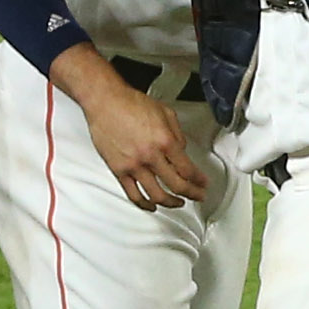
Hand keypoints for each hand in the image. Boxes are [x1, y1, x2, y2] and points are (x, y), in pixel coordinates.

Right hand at [74, 67, 208, 210]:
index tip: (203, 183)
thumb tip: (182, 152)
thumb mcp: (165, 113)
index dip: (199, 180)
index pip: (188, 169)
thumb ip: (178, 135)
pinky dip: (144, 204)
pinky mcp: (118, 170)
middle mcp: (150, 156)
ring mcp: (133, 166)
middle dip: (192, 193)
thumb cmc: (130, 103)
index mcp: (165, 141)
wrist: (105, 101)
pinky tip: (151, 206)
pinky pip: (133, 194)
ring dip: (171, 203)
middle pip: (177, 185)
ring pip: (157, 195)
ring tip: (177, 203)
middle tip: (197, 195)